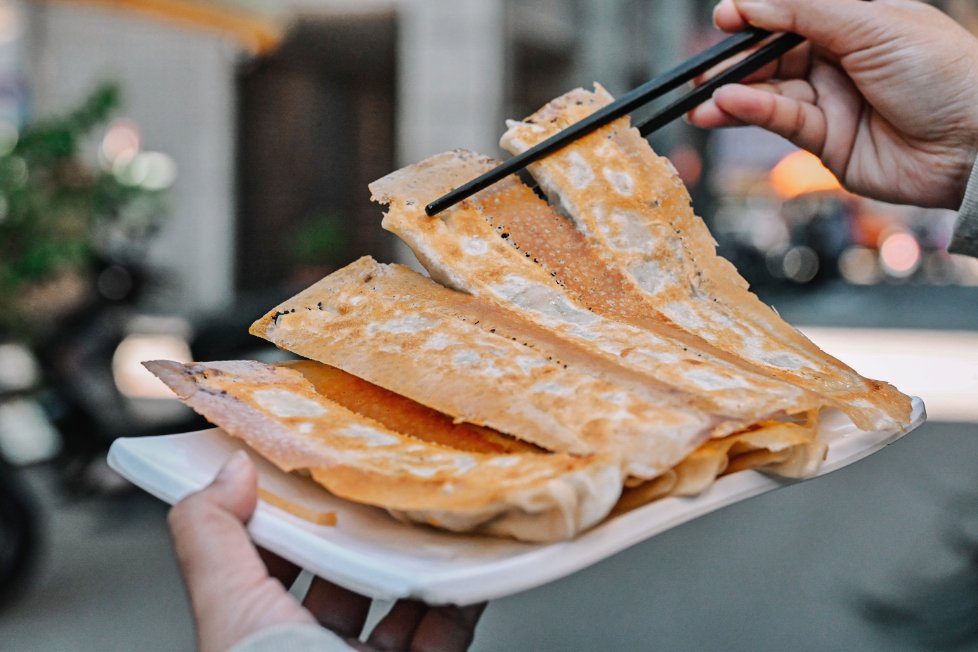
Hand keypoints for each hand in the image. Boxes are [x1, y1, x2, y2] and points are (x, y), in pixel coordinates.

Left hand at [167, 451, 484, 651]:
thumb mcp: (231, 616)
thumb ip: (214, 541)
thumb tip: (223, 471)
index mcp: (254, 639)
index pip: (263, 563)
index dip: (279, 514)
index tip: (302, 468)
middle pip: (337, 578)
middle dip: (358, 531)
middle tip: (375, 477)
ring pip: (397, 601)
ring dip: (416, 558)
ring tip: (428, 511)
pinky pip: (447, 630)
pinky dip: (461, 594)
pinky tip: (467, 561)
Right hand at [688, 0, 977, 208]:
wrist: (974, 144)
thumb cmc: (942, 73)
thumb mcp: (871, 25)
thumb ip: (805, 12)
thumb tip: (750, 1)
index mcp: (856, 23)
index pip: (791, 16)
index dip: (756, 17)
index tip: (724, 18)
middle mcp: (840, 62)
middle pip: (772, 57)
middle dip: (735, 62)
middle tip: (699, 69)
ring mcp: (832, 103)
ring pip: (770, 94)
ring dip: (734, 94)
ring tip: (703, 97)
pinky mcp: (827, 143)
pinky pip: (782, 122)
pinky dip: (754, 112)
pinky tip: (731, 105)